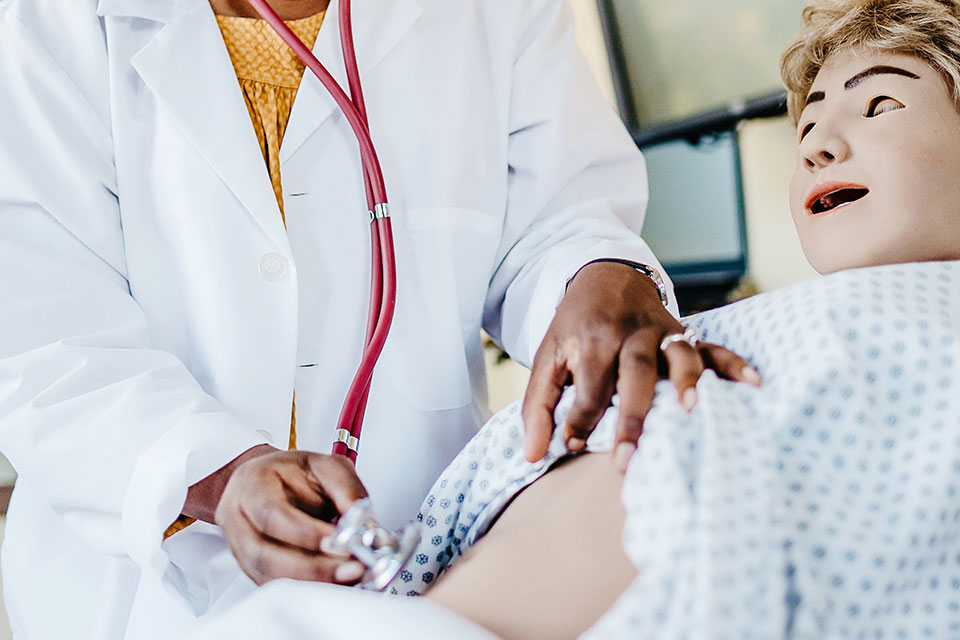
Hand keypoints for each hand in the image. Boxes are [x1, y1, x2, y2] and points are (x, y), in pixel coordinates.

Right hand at [212, 449, 368, 585]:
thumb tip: (363, 520)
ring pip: (266, 576)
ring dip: (311, 582)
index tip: (341, 543)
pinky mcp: (250, 568)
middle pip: (264, 554)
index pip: (271, 514)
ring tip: (348, 576)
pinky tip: (333, 584)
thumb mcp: (326, 465)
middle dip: (312, 567)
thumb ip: (346, 488)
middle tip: (351, 567)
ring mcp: (239, 546)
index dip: (306, 533)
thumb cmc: (295, 473)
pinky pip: (273, 586)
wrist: (273, 479)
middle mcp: (238, 517)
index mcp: (252, 483)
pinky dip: (305, 589)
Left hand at [522, 261, 760, 471]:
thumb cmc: (574, 327)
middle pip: (634, 375)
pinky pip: (713, 346)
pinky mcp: (684, 330)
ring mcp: (662, 330)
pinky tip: (754, 382)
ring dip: (688, 383)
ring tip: (691, 413)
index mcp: (593, 341)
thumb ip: (537, 406)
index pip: (589, 391)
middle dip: (631, 417)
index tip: (572, 444)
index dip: (579, 422)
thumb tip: (531, 456)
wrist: (604, 274)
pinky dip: (734, 363)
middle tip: (626, 460)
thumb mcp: (547, 357)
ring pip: (678, 355)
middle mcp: (630, 334)